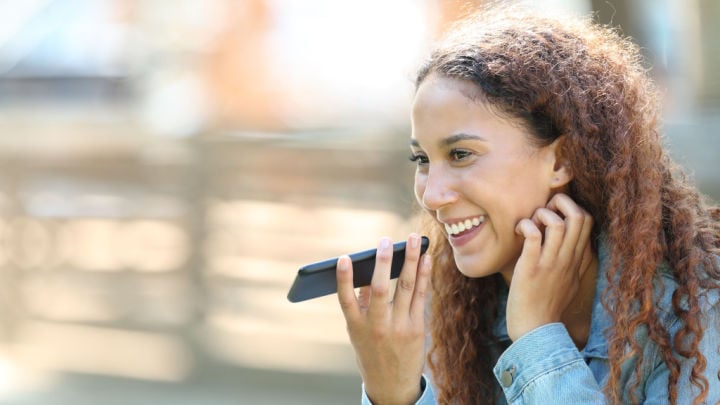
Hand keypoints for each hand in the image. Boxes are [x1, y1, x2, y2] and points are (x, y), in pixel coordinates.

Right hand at [336, 233, 431, 404]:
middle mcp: (377, 326)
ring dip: (411, 260)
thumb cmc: (372, 353)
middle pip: (379, 289)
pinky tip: (426, 259)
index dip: (344, 278)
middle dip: (383, 262)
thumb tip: (367, 274)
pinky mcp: (417, 328)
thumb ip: (360, 305)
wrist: (392, 387)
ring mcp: (398, 327)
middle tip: (386, 240)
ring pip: (404, 287)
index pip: (346, 299)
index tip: (344, 258)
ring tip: (415, 239)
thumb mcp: (358, 334)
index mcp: (356, 327)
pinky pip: (420, 296)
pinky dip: (423, 275)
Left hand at [506, 193, 593, 341]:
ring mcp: (550, 263)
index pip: (588, 221)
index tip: (553, 214)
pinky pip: (533, 235)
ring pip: (557, 222)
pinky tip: (518, 232)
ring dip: (541, 213)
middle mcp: (567, 259)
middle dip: (560, 201)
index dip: (571, 207)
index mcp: (576, 259)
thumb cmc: (546, 305)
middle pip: (579, 215)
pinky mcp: (531, 268)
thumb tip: (570, 244)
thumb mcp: (568, 281)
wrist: (536, 331)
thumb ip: (572, 262)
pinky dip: (526, 226)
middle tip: (543, 210)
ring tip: (529, 223)